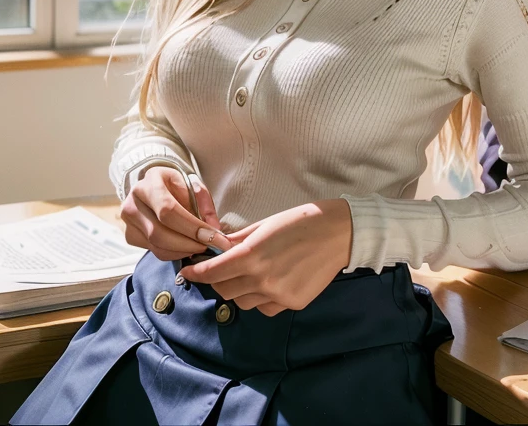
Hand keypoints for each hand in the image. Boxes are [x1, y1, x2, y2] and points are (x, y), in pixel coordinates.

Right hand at [120, 166, 231, 260]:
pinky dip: (174, 253)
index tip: (212, 236)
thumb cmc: (176, 185)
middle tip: (210, 246)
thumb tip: (213, 229)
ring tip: (201, 247)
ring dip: (183, 251)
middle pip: (159, 233)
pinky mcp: (130, 235)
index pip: (168, 210)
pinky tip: (187, 248)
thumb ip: (204, 204)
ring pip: (156, 245)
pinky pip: (154, 251)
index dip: (191, 227)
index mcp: (150, 182)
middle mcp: (133, 202)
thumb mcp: (193, 184)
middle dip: (189, 243)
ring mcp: (128, 221)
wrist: (155, 185)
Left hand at [179, 199, 352, 315]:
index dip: (196, 273)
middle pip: (224, 291)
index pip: (212, 273)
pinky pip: (266, 307)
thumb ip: (238, 240)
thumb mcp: (266, 224)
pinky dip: (262, 297)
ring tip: (253, 273)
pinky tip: (273, 281)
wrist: (340, 232)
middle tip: (223, 268)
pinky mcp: (292, 303)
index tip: (188, 272)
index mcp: (252, 255)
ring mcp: (278, 295)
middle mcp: (262, 280)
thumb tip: (216, 248)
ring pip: (244, 302)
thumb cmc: (302, 221)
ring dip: (240, 290)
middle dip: (218, 280)